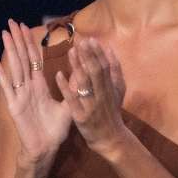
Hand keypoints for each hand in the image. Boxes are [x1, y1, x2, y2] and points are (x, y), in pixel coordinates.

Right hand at [0, 19, 70, 168]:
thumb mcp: (68, 105)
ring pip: (14, 67)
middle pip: (22, 58)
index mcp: (38, 86)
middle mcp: (27, 87)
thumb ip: (72, 88)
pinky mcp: (15, 105)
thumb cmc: (55, 130)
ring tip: (4, 33)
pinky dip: (1, 74)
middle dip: (17, 40)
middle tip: (11, 21)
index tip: (26, 27)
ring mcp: (19, 95)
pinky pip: (8, 87)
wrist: (46, 149)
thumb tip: (81, 69)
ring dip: (9, 50)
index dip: (30, 43)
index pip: (34, 59)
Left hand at [57, 38, 132, 157]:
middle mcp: (103, 94)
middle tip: (81, 41)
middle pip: (96, 72)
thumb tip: (110, 49)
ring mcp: (91, 105)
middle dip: (89, 55)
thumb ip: (116, 71)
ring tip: (71, 51)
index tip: (90, 39)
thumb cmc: (111, 112)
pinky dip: (65, 87)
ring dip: (78, 66)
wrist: (111, 138)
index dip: (98, 52)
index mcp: (111, 87)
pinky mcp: (81, 116)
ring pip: (85, 83)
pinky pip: (72, 100)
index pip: (105, 66)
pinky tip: (58, 74)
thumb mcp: (118, 91)